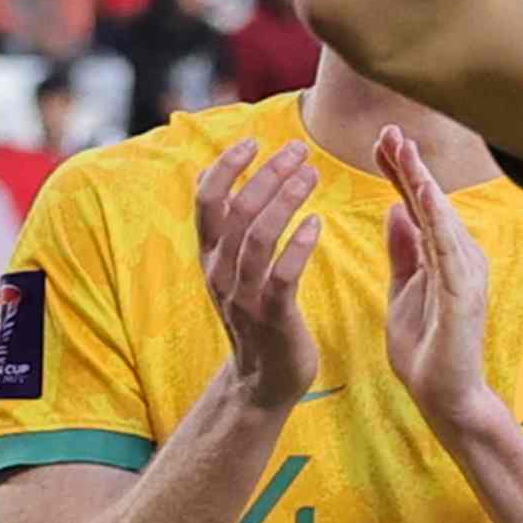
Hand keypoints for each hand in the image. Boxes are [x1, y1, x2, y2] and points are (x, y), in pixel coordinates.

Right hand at [191, 134, 332, 401]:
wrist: (261, 381)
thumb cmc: (257, 316)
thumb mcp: (234, 270)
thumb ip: (233, 229)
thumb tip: (232, 177)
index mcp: (210, 256)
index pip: (206, 199)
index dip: (226, 166)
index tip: (252, 141)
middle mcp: (221, 272)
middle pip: (237, 209)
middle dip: (267, 173)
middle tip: (299, 150)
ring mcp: (245, 295)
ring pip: (258, 236)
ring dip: (286, 199)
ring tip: (311, 174)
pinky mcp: (272, 316)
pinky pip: (282, 275)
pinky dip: (299, 245)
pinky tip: (317, 223)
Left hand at [364, 132, 503, 429]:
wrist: (446, 398)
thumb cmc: (428, 350)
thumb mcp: (404, 292)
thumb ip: (404, 253)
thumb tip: (396, 210)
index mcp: (441, 256)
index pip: (418, 205)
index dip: (401, 172)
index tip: (381, 140)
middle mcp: (460, 257)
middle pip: (431, 202)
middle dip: (411, 165)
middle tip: (390, 129)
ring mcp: (465, 273)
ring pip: (441, 217)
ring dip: (423, 182)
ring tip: (404, 149)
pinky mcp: (465, 293)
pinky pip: (448, 249)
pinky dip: (437, 219)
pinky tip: (424, 193)